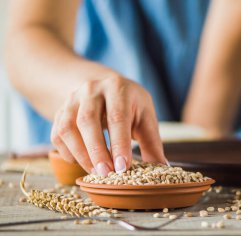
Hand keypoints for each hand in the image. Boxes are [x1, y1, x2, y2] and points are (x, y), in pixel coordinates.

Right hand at [50, 75, 165, 175]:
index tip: (121, 167)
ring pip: (68, 128)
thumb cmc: (130, 106)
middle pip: (88, 121)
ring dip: (80, 154)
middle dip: (96, 151)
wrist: (103, 86)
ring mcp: (72, 99)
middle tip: (105, 174)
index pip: (117, 117)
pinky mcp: (60, 111)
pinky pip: (57, 135)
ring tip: (95, 172)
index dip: (119, 144)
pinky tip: (82, 162)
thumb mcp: (145, 117)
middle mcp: (92, 89)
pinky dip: (68, 152)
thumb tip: (162, 169)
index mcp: (118, 88)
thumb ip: (152, 142)